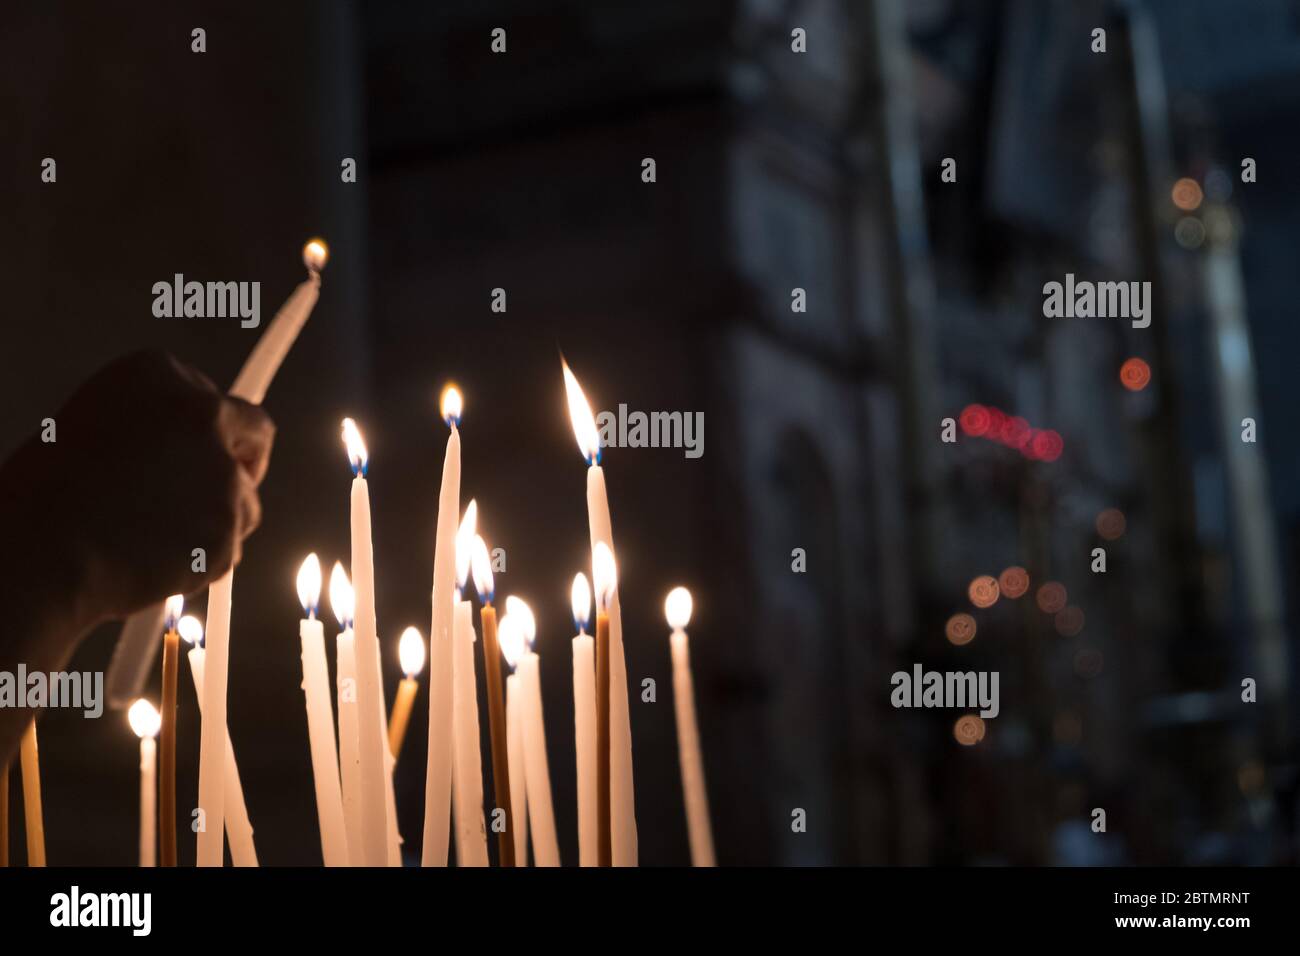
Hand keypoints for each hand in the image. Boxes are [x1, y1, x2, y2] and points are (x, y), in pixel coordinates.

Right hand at [8, 350, 275, 621]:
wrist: (42, 550)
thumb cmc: (47, 497)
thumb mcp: (94, 430)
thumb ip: (153, 433)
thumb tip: (184, 459)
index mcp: (158, 373)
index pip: (212, 399)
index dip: (210, 433)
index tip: (201, 452)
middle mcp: (201, 411)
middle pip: (255, 431)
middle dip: (245, 461)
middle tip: (223, 490)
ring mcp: (222, 469)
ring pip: (244, 501)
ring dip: (215, 522)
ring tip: (151, 540)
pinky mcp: (230, 522)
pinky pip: (227, 549)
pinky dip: (201, 562)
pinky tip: (153, 563)